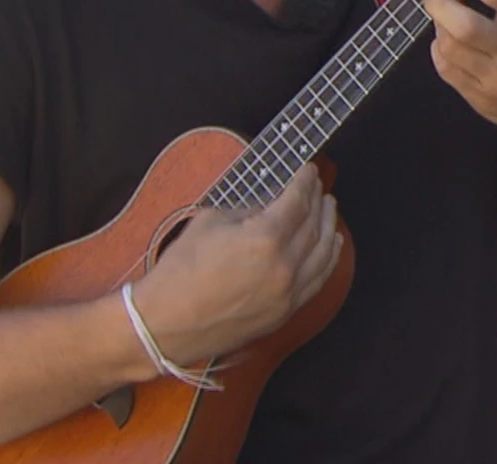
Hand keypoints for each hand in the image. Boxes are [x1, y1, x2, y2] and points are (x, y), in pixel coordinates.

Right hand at [127, 164, 342, 371]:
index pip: (297, 201)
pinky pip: (318, 280)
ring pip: (323, 253)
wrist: (165, 325)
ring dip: (329, 225)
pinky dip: (329, 258)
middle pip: (313, 224)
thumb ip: (247, 210)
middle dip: (317, 199)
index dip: (304, 181)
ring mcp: (288, 293)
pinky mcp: (285, 312)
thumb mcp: (209, 223)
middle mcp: (284, 267)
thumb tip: (268, 205)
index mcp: (264, 239)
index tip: (308, 169)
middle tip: (317, 184)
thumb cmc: (179, 273)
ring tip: (329, 207)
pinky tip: (332, 244)